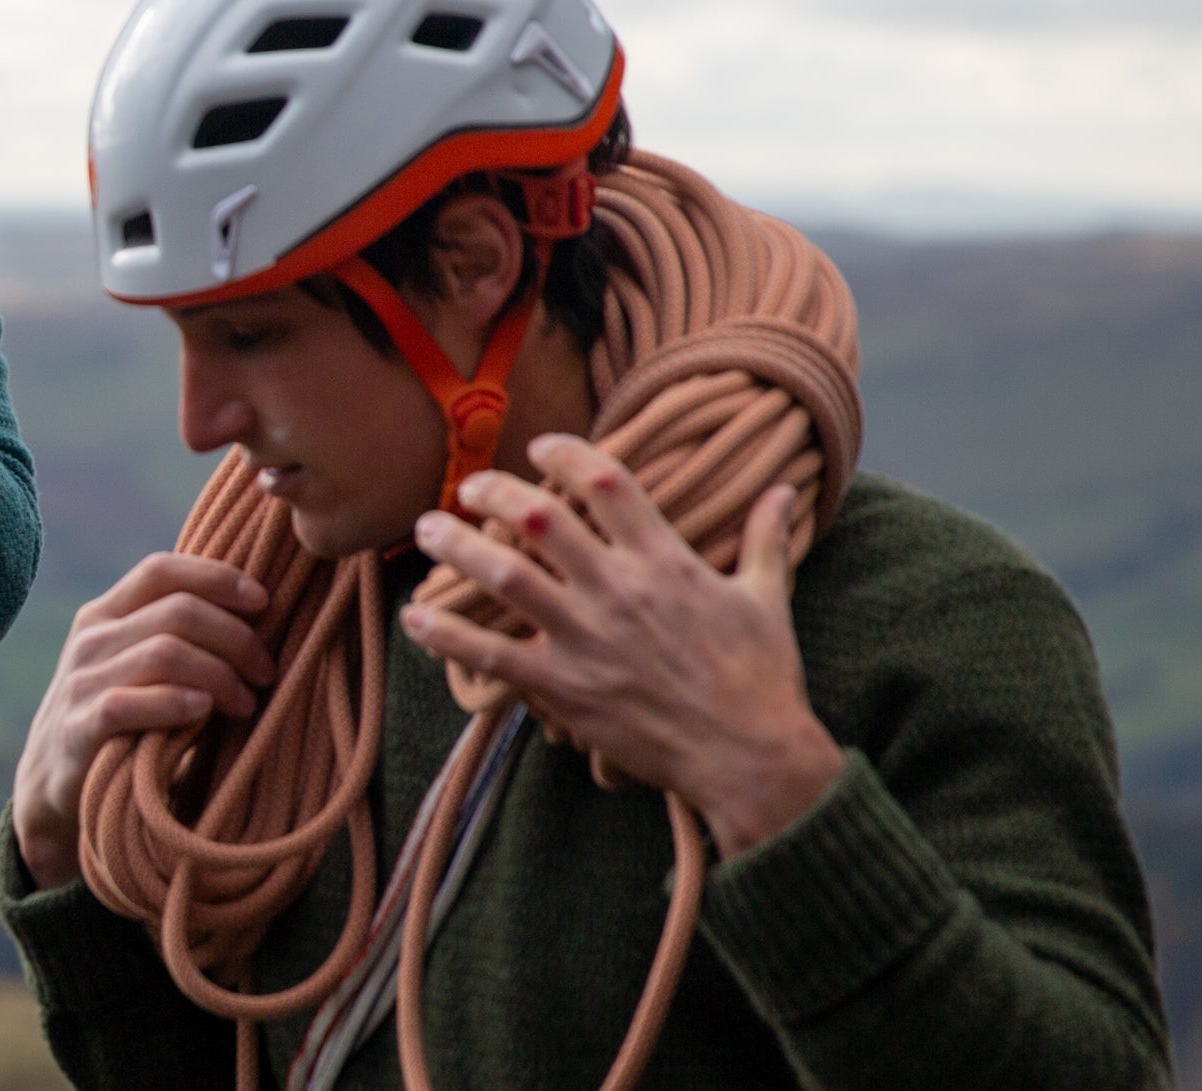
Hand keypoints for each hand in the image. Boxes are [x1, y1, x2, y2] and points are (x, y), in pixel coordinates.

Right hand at [8, 552, 276, 889]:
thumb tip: (261, 617)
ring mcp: (80, 682)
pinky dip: (173, 703)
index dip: (216, 577)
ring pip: (163, 652)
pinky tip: (202, 713)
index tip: (264, 601)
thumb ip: (177, 637)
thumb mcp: (137, 667)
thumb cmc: (121, 721)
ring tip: (246, 703)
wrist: (52, 784)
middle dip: (236, 637)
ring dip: (219, 675)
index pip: (161, 571)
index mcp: (106, 614)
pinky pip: (127, 703)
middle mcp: (90, 639)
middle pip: (177, 611)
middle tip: (266, 672)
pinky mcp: (78, 728)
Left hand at [399, 436, 841, 856]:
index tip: (539, 447)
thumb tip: (788, 489)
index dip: (566, 455)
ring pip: (505, 577)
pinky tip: (413, 619)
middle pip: (540, 520)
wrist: (751, 756)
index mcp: (666, 561)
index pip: (607, 483)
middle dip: (495, 493)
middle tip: (469, 487)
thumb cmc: (763, 677)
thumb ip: (767, 538)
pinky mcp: (565, 688)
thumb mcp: (769, 598)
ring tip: (428, 529)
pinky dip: (446, 636)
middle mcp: (619, 590)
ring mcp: (587, 638)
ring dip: (458, 548)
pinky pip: (492, 655)